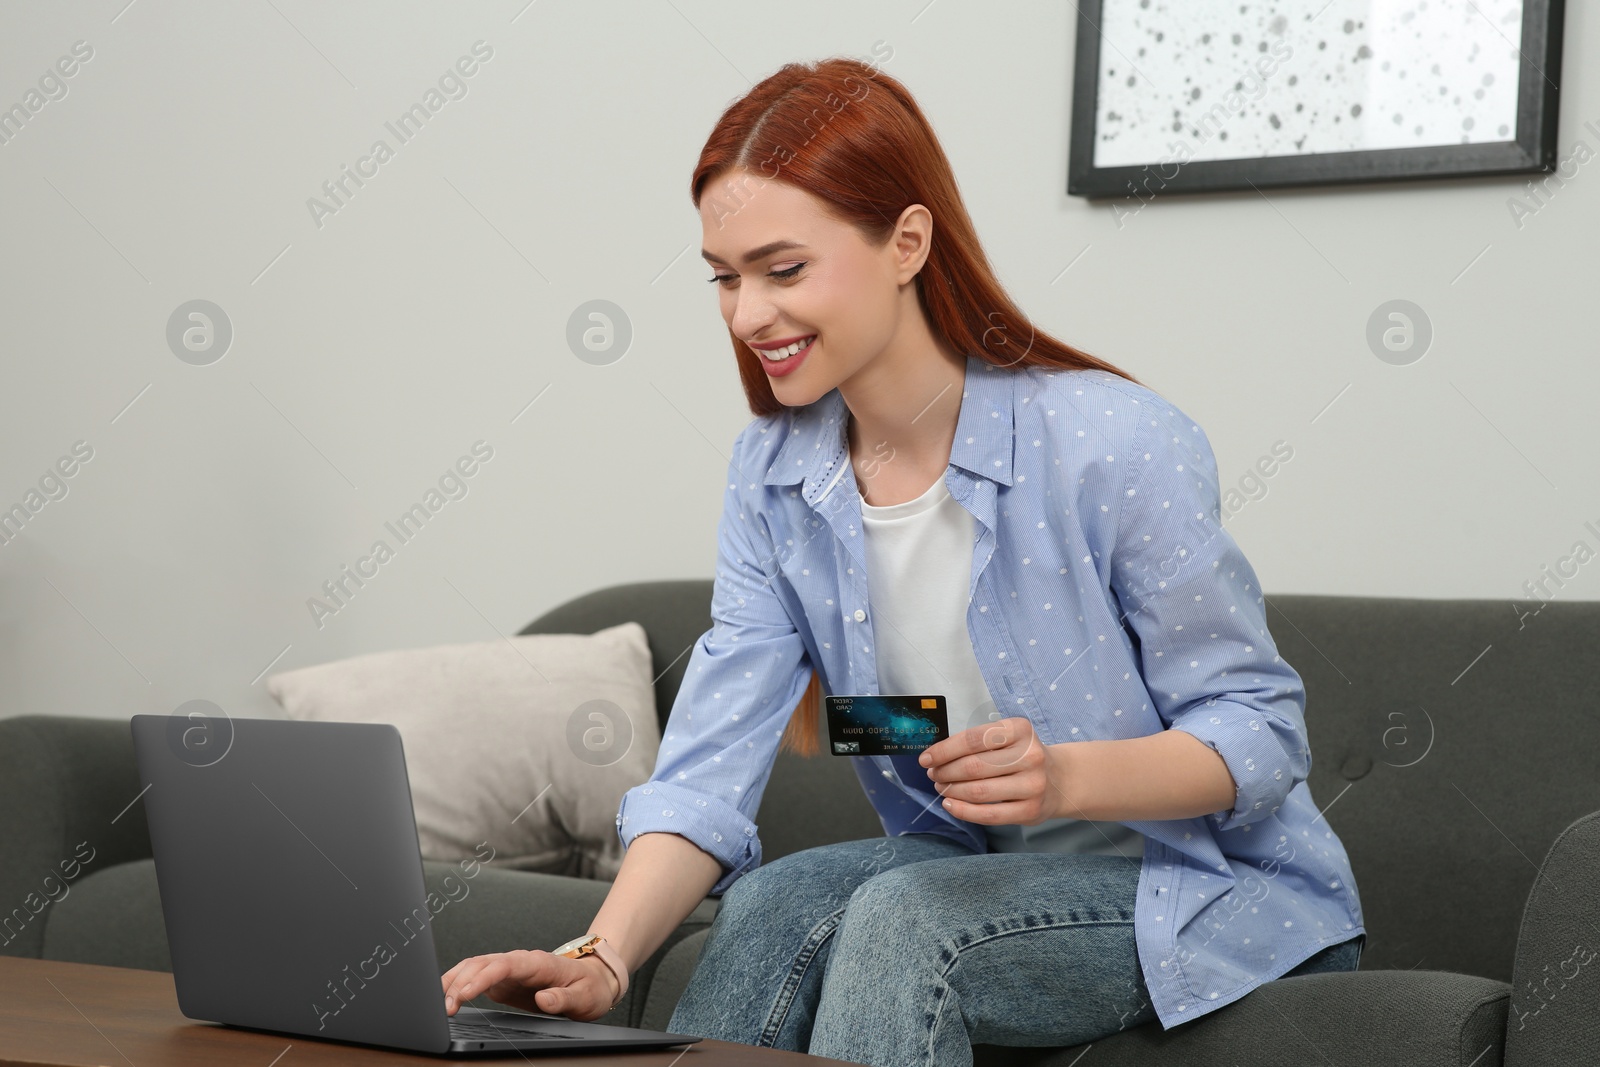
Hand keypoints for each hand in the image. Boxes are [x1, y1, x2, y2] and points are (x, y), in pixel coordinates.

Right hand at [440, 950, 619, 1021]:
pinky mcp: (503, 980)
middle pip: (482, 963)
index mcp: (538, 962)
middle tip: (446, 1008)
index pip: (503, 965)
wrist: (593, 981)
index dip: (481, 978)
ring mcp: (509, 969)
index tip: (463, 994)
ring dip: (454, 982)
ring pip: (474, 967)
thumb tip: (543, 1000)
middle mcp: (519, 961)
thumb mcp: (585, 997)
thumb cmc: (589, 988)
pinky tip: (446, 998)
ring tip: (441, 1005)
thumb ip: (563, 998)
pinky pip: (475, 978)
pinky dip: (458, 985)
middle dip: (459, 982)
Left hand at [917, 716, 1070, 824]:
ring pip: (979, 791)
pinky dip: (963, 811)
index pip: (972, 739)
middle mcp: (1030, 756)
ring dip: (951, 791)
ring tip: (941, 788)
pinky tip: (950, 804)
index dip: (944, 750)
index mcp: (1020, 730)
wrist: (1060, 779)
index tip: (926, 758)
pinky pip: (989, 815)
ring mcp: (1033, 785)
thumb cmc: (1022, 755)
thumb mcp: (1007, 737)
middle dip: (945, 771)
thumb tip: (935, 756)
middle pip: (973, 766)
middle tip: (933, 775)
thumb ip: (977, 743)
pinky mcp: (1030, 811)